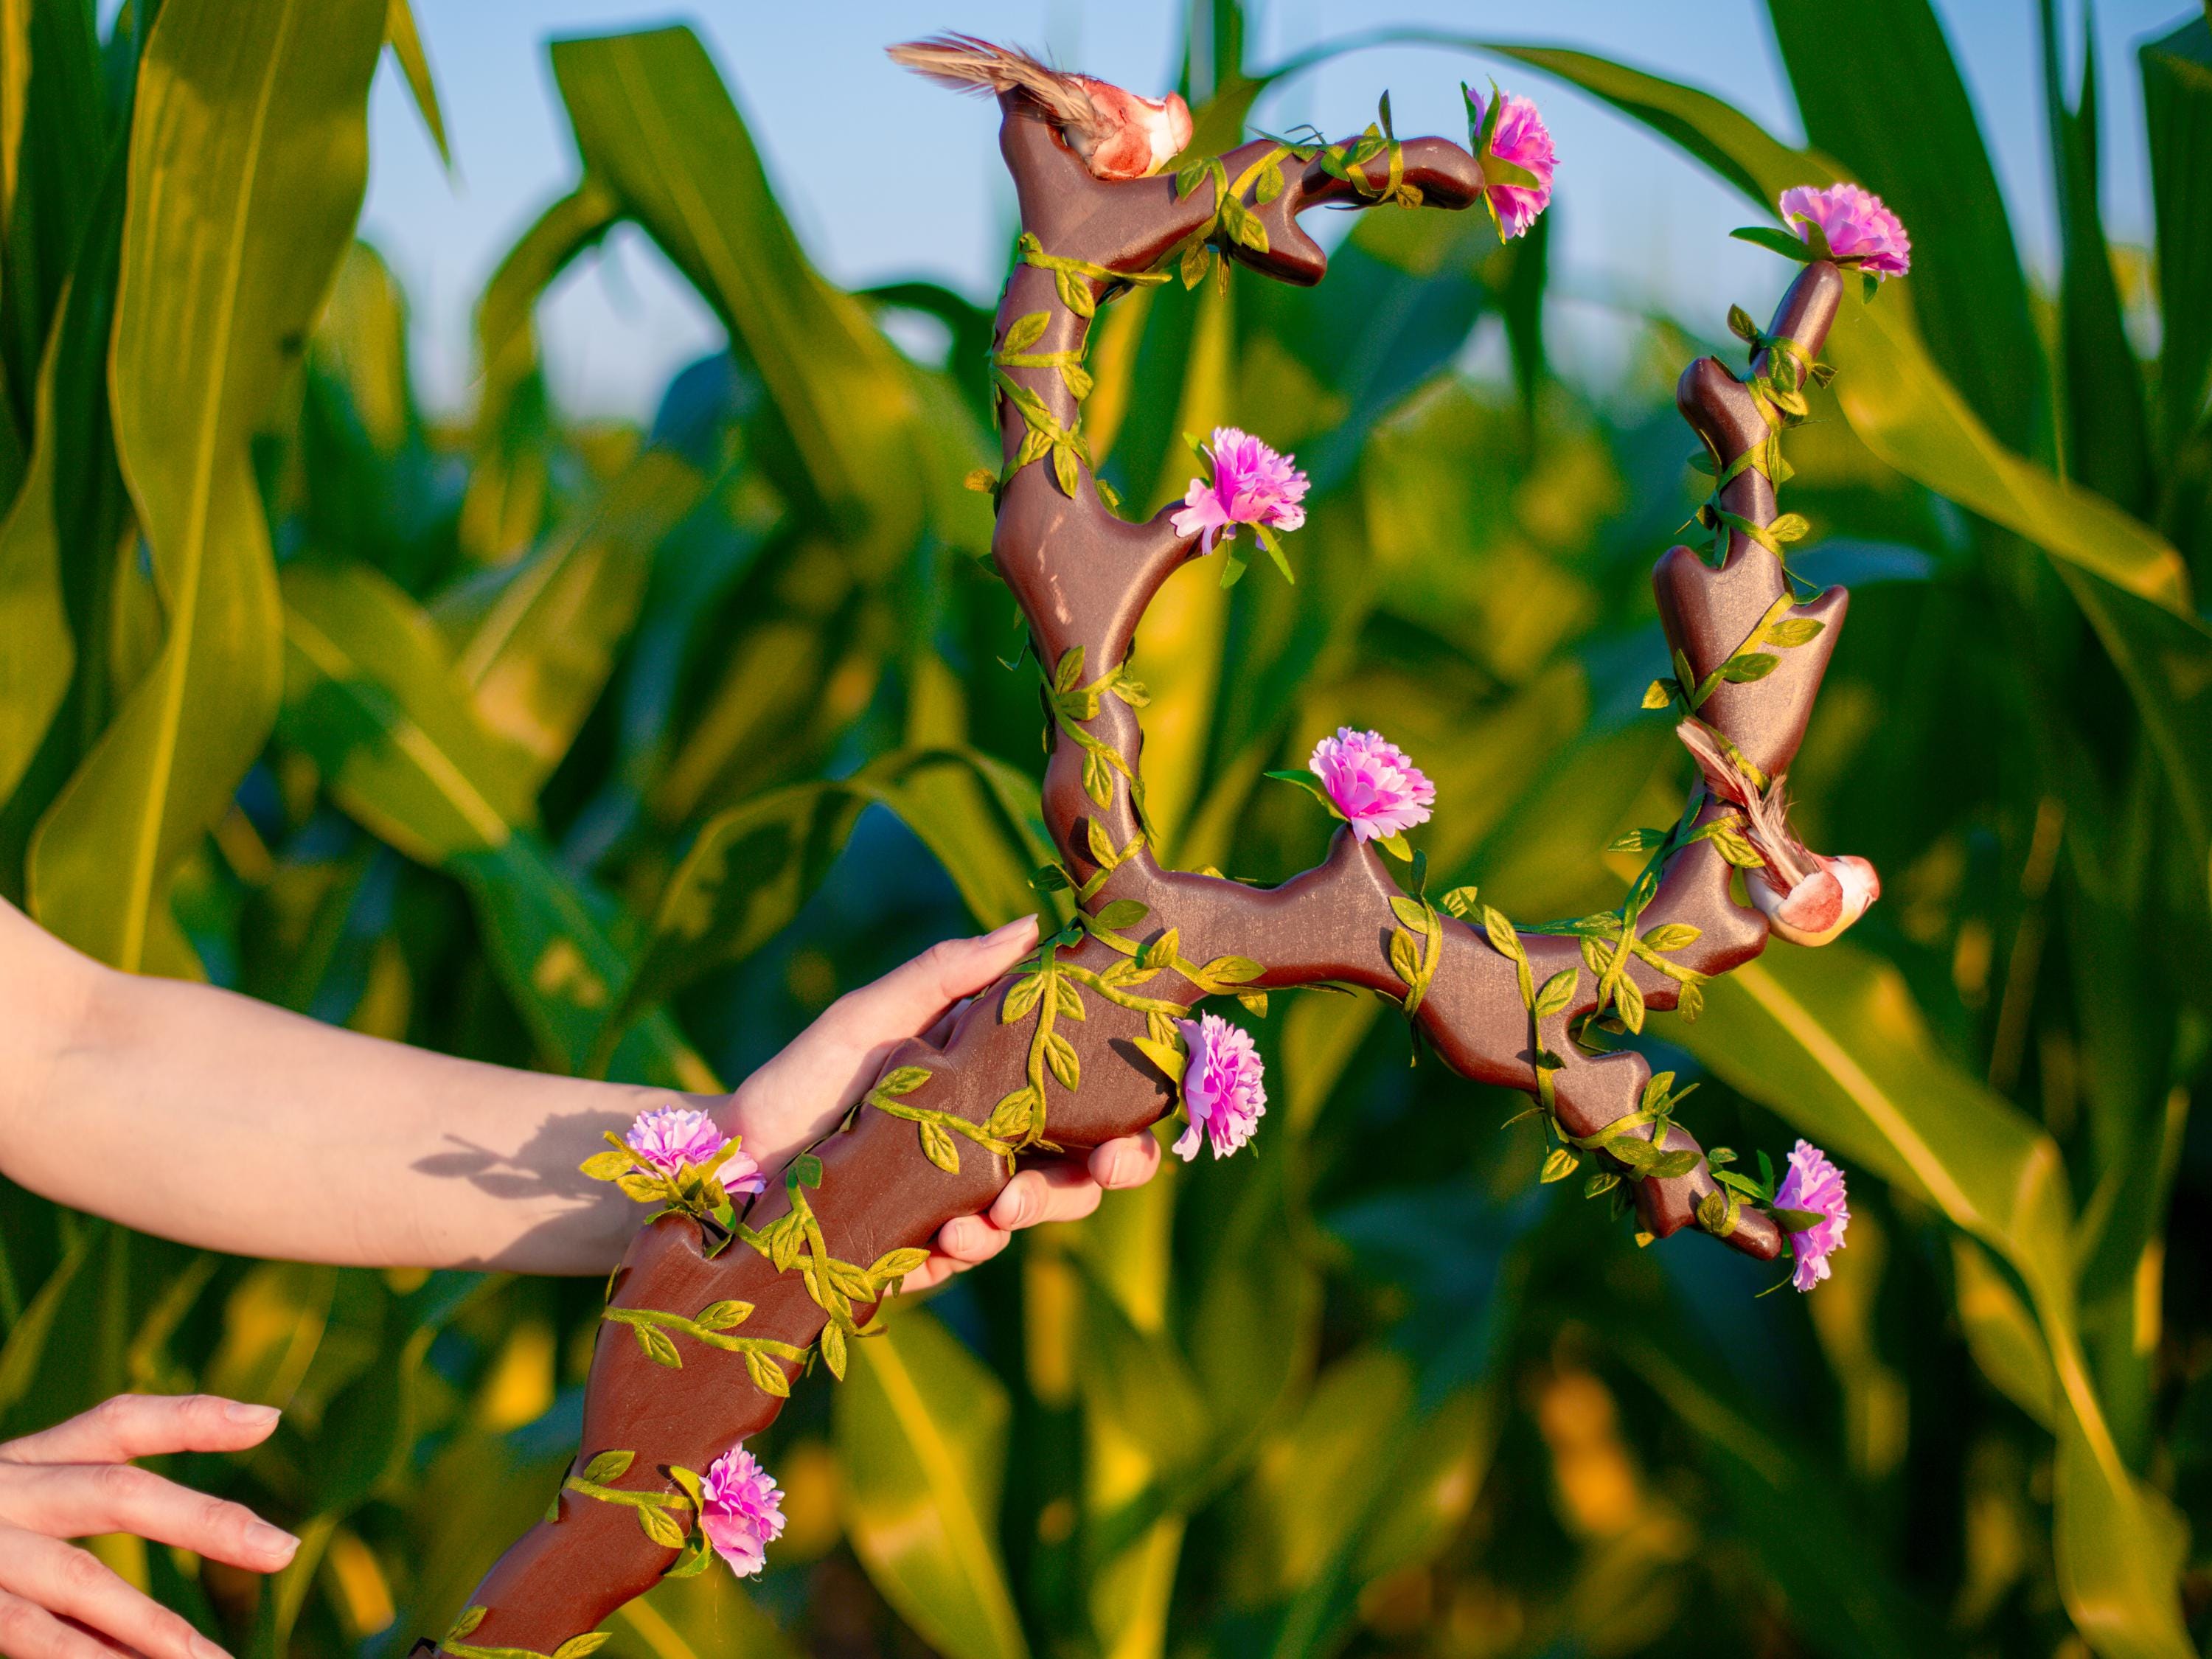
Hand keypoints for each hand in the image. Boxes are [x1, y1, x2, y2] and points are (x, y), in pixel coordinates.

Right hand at [0, 1394, 298, 1658]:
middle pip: (116, 1493)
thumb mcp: (10, 1493)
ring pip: (79, 1582)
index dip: (192, 1416)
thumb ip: (77, 1485)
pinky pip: (29, 1634)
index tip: (268, 1419)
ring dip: (153, 1627)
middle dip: (204, 1521)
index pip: (116, 1422)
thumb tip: (211, 1458)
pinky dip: (86, 1656)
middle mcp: (3, 1492)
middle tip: (285, 1548)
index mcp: (21, 1461)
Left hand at [726, 914, 1162, 1291]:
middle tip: (1095, 1171)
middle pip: (1083, 1174)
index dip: (1128, 1122)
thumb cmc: (806, 1075)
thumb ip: (951, 973)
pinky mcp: (919, 1250)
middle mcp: (989, 1147)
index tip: (1131, 1121)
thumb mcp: (876, 1013)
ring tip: (990, 1214)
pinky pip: (965, 1259)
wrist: (733, 1155)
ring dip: (1028, 1215)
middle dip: (1101, 1176)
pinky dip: (964, 1252)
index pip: (1090, 1109)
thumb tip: (1035, 924)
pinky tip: (945, 1240)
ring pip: (1032, 1218)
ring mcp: (959, 1203)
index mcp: (996, 1089)